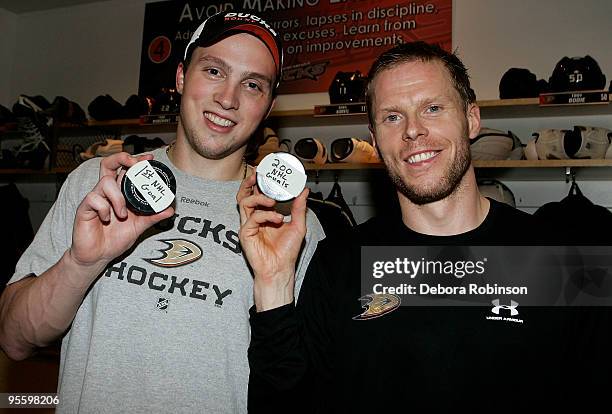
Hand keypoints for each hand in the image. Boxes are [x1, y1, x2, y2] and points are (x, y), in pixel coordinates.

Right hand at [69, 152, 174, 272]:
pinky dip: (104, 208)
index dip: (135, 160)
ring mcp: (95, 199)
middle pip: (108, 164)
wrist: (98, 256)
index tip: (149, 159)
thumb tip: (170, 209)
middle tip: (135, 164)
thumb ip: (152, 217)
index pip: (125, 169)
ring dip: (118, 197)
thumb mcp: (138, 227)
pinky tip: (107, 219)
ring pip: (105, 181)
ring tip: (123, 214)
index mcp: (119, 193)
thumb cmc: (114, 239)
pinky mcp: (84, 208)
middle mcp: (106, 192)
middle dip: (122, 158)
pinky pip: (93, 199)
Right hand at [237, 173, 308, 309]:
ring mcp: (248, 224)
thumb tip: (304, 190)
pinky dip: (266, 215)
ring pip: (244, 201)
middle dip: (251, 180)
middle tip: (259, 173)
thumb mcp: (298, 226)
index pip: (260, 192)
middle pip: (246, 192)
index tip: (269, 169)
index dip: (262, 180)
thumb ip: (299, 208)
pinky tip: (277, 219)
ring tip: (272, 200)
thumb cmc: (286, 251)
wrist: (280, 269)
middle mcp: (255, 217)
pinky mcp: (245, 233)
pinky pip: (252, 218)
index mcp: (265, 214)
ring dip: (258, 197)